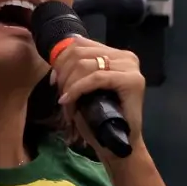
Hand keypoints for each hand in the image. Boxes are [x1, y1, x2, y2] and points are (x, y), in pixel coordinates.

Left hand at [50, 37, 146, 157]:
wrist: (118, 141)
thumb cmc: (99, 115)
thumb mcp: (84, 85)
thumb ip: (76, 68)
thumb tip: (55, 56)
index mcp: (115, 53)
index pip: (79, 44)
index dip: (60, 60)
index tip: (54, 81)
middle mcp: (126, 56)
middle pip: (79, 53)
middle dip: (63, 74)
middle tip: (61, 95)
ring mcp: (131, 67)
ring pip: (84, 65)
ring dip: (69, 85)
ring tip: (67, 103)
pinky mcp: (132, 80)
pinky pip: (95, 78)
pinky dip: (77, 89)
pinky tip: (68, 101)